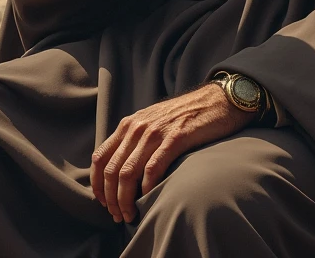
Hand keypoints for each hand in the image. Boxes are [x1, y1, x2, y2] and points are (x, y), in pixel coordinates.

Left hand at [90, 83, 254, 222]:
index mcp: (129, 124)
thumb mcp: (152, 121)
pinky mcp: (175, 138)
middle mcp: (137, 127)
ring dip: (125, 199)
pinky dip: (146, 188)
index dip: (98, 185)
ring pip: (127, 173)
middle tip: (118, 215)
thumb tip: (120, 169)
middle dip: (111, 199)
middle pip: (112, 170)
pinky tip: (149, 198)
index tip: (105, 203)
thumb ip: (135, 139)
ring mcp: (156, 132)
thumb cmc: (185, 115)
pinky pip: (152, 169)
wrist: (216, 100)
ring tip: (130, 214)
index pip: (100, 158)